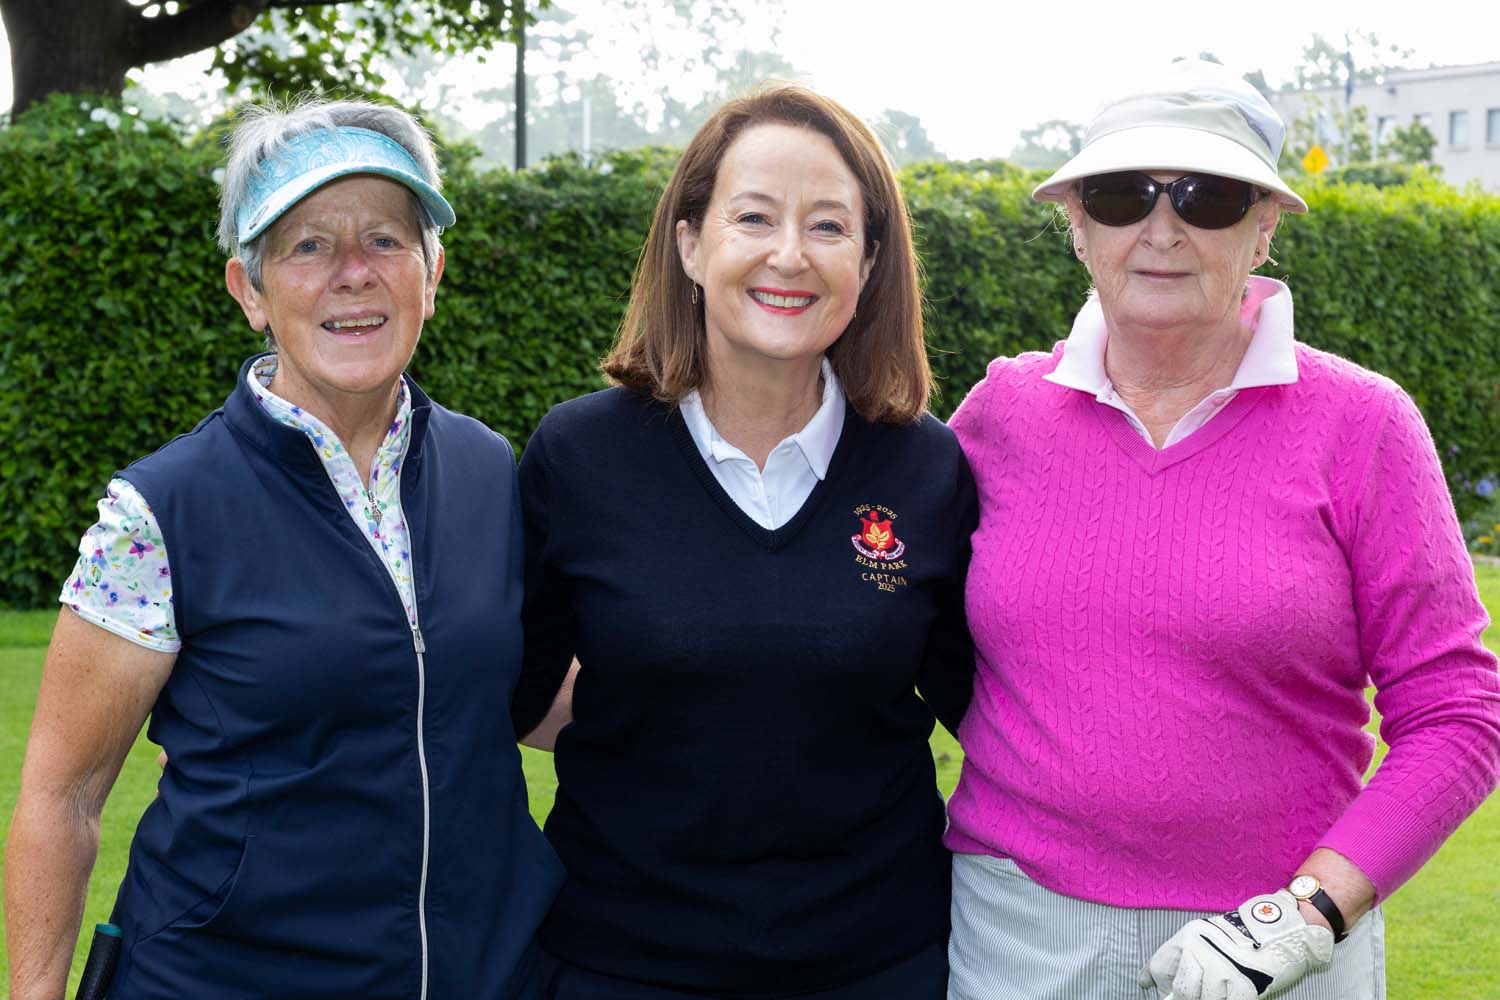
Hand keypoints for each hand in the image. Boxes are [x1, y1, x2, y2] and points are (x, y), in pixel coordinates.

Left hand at [1139, 890, 1332, 998]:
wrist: (1280, 932)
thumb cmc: (1238, 937)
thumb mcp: (1202, 937)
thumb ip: (1179, 958)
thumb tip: (1148, 983)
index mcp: (1189, 937)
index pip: (1159, 967)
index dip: (1159, 983)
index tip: (1158, 989)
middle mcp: (1202, 952)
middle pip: (1181, 990)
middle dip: (1185, 996)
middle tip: (1197, 993)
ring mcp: (1223, 970)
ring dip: (1210, 998)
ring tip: (1219, 988)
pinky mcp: (1243, 987)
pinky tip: (1230, 994)